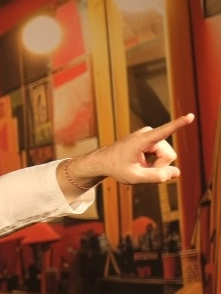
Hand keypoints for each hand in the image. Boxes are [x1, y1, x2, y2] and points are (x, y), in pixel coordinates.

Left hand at [68, 113, 193, 187]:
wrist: (103, 161)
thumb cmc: (116, 168)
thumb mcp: (134, 177)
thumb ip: (156, 177)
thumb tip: (177, 172)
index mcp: (142, 140)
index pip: (164, 131)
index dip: (178, 124)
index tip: (190, 116)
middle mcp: (149, 133)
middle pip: (169, 156)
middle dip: (159, 167)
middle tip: (140, 171)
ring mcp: (151, 136)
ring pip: (167, 157)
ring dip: (156, 166)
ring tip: (139, 167)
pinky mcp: (153, 140)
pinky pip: (163, 156)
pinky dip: (154, 164)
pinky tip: (142, 164)